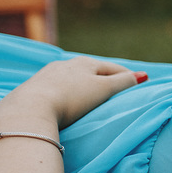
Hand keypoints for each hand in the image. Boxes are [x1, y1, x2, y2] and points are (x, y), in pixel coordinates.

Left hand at [0, 57, 146, 129]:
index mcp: (84, 62)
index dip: (127, 76)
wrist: (30, 110)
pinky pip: (56, 90)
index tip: (139, 82)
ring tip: (90, 97)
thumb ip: (123, 82)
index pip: (112, 68)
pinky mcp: (32, 90)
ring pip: (72, 80)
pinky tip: (65, 103)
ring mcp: (46, 76)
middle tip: (115, 89)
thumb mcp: (103, 89)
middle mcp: (65, 64)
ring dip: (83, 86)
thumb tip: (141, 76)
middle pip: (91, 72)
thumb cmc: (72, 98)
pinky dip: (66, 94)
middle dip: (104, 79)